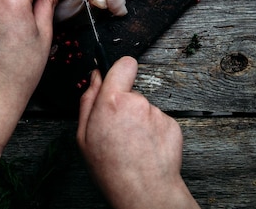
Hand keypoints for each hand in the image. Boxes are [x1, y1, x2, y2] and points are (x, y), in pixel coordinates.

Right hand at [77, 57, 199, 208]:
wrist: (143, 190)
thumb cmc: (110, 167)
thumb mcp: (83, 135)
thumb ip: (88, 100)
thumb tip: (95, 77)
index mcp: (112, 101)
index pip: (123, 64)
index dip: (120, 71)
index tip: (119, 78)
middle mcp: (137, 102)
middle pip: (131, 93)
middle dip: (126, 106)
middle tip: (119, 131)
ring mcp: (156, 113)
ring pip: (145, 109)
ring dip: (140, 122)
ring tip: (133, 144)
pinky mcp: (172, 124)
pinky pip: (159, 122)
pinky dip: (154, 132)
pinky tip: (147, 148)